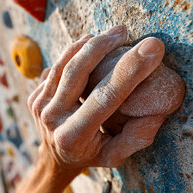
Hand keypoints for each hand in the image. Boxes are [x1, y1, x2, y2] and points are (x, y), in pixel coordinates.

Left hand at [28, 25, 165, 174]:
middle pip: (77, 71)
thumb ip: (137, 137)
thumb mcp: (116, 156)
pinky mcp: (33, 95)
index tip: (153, 47)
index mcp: (73, 136)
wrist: (54, 159)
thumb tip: (158, 110)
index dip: (130, 70)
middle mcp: (52, 119)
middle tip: (125, 32)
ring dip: (89, 44)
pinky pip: (56, 67)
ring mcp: (39, 105)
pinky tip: (91, 42)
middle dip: (103, 46)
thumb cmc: (90, 155)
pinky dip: (74, 51)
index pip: (105, 96)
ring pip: (64, 64)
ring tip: (113, 33)